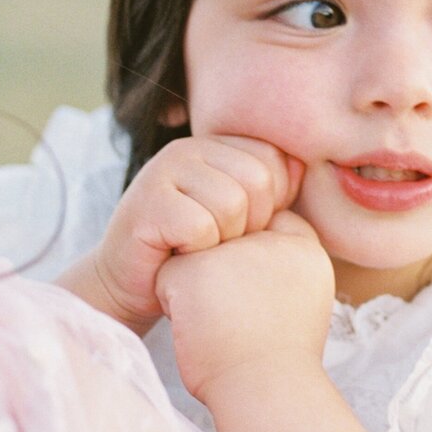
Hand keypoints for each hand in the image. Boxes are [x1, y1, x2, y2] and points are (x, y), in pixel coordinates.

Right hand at [90, 136, 301, 327]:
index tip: (240, 227)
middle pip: (258, 180)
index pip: (273, 159)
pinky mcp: (147, 203)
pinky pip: (201, 227)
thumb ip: (267, 190)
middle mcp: (187, 149)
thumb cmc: (192, 253)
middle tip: (219, 242)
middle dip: (249, 224)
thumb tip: (302, 165)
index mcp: (214, 146)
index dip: (270, 204)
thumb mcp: (236, 217)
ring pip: (232, 204)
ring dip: (222, 240)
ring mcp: (162, 171)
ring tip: (199, 248)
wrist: (129, 286)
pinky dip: (197, 252)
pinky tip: (178, 254)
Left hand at [157, 211, 334, 407]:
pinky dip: (173, 307)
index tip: (261, 303)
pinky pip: (167, 278)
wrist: (266, 392)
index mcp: (304, 250)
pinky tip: (198, 329)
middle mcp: (271, 241)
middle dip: (223, 278)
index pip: (269, 230)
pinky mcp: (196, 268)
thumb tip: (247, 257)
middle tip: (241, 321)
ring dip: (198, 290)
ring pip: (195, 257)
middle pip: (226, 244)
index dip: (254, 264)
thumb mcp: (302, 303)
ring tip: (221, 326)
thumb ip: (283, 269)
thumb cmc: (277, 363)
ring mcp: (232, 250)